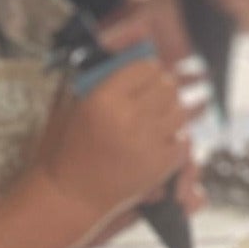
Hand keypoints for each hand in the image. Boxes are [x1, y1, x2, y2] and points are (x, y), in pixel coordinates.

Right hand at [35, 56, 191, 231]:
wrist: (69, 196)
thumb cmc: (66, 149)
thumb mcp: (71, 105)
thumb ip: (97, 77)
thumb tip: (126, 51)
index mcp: (103, 99)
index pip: (145, 67)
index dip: (146, 70)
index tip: (144, 76)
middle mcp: (128, 118)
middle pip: (167, 85)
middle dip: (161, 88)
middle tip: (151, 96)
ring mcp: (146, 143)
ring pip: (179, 110)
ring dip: (169, 111)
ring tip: (154, 118)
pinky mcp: (159, 166)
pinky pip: (182, 139)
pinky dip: (173, 138)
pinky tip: (157, 140)